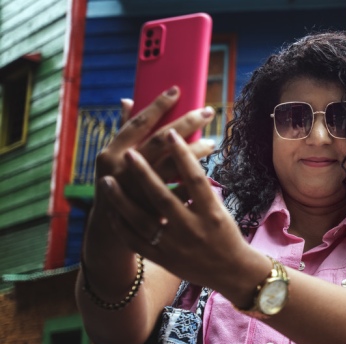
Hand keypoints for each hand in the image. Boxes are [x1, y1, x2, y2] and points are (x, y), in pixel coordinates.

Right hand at [94, 87, 215, 210]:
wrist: (113, 230)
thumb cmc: (117, 185)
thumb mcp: (113, 159)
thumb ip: (123, 131)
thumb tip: (128, 100)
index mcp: (111, 154)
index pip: (138, 123)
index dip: (158, 105)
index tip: (177, 90)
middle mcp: (124, 171)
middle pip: (161, 140)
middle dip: (186, 123)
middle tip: (207, 112)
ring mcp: (140, 192)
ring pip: (173, 165)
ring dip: (195, 151)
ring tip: (212, 142)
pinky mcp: (155, 210)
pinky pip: (181, 192)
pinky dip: (193, 180)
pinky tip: (208, 170)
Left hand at [97, 129, 251, 291]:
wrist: (230, 271)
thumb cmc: (226, 233)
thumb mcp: (221, 209)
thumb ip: (201, 187)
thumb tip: (183, 154)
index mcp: (212, 213)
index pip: (195, 179)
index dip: (183, 155)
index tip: (171, 133)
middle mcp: (193, 229)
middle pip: (164, 197)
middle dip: (144, 174)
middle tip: (129, 153)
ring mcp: (175, 246)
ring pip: (142, 220)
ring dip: (122, 199)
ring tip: (107, 180)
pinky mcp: (163, 259)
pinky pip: (136, 241)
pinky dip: (122, 226)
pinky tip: (111, 210)